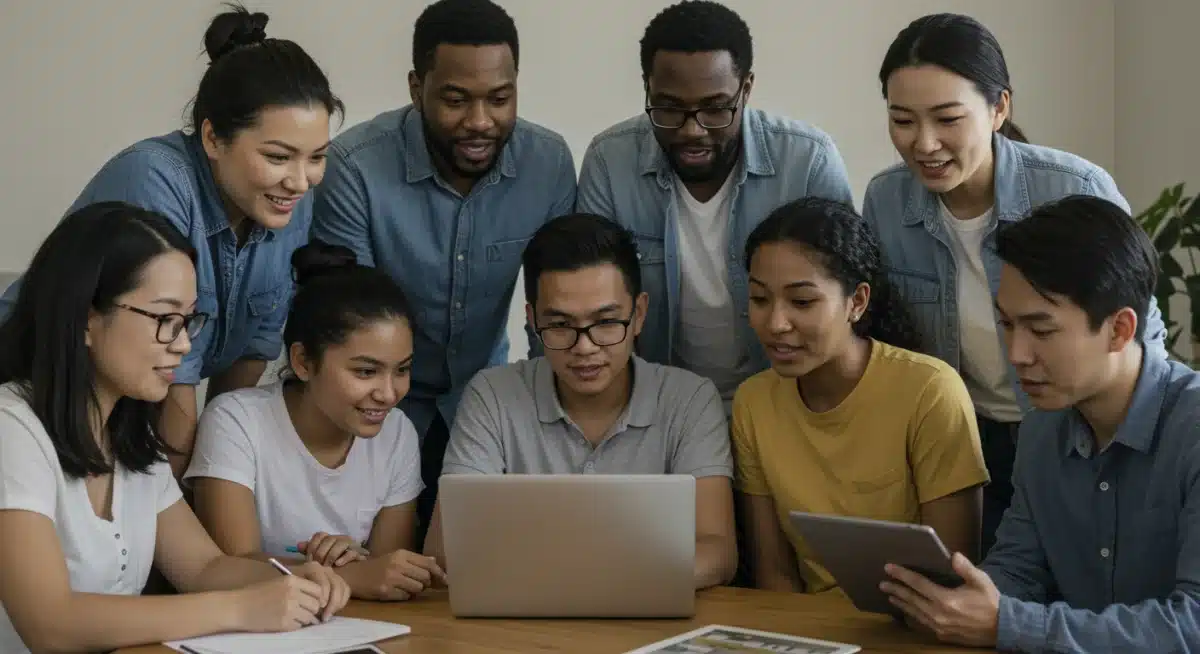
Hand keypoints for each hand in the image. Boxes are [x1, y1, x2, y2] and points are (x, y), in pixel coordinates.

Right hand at [233, 574, 325, 631]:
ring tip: (292, 616)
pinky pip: (298, 626)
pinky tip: (284, 621)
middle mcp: (293, 594)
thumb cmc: (257, 593)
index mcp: (292, 580)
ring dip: (304, 618)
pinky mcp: (284, 623)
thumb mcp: (279, 582)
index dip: (317, 596)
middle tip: (304, 611)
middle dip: (312, 609)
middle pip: (316, 605)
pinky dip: (295, 625)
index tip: (312, 600)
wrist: (237, 607)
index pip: (318, 589)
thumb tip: (319, 596)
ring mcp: (289, 609)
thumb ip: (298, 586)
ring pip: (309, 617)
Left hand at [290, 560, 351, 620]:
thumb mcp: (289, 588)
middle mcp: (324, 569)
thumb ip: (300, 594)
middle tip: (324, 616)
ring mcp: (332, 575)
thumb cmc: (285, 589)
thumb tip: (314, 606)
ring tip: (327, 615)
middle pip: (335, 585)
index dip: (323, 596)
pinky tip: (333, 611)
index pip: (323, 583)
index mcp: (313, 567)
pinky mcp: (338, 581)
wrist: (286, 587)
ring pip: (342, 588)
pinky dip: (342, 601)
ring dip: (337, 604)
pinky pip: (346, 590)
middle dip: (332, 602)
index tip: (319, 608)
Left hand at [298, 532, 366, 566]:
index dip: (313, 546)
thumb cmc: (333, 567)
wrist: (353, 576)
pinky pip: (352, 552)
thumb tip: (299, 545)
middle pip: (329, 539)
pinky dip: (344, 558)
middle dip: (321, 553)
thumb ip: (310, 552)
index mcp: (330, 539)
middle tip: (317, 565)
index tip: (309, 559)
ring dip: (331, 555)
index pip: (319, 535)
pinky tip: (338, 565)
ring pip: (341, 543)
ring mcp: (351, 545)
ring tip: (327, 567)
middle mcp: (340, 539)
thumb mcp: (319, 560)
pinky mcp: (360, 554)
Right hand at [360, 550, 446, 600]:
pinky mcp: (386, 591)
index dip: (439, 573)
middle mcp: (397, 564)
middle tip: (416, 582)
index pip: (427, 563)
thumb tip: (435, 562)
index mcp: (401, 554)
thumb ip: (415, 560)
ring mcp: (391, 578)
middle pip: (425, 577)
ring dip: (415, 590)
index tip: (446, 580)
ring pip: (418, 588)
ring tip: (404, 586)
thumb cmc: (378, 567)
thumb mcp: (395, 558)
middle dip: (424, 582)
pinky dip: (405, 596)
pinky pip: (407, 597)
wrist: (354, 576)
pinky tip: (396, 592)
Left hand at [879, 552, 1000, 647]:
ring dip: (901, 603)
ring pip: (914, 613)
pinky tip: (906, 611)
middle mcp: (938, 614)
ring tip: (890, 595)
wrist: (1002, 629)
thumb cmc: (990, 602)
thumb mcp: (981, 581)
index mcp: (945, 600)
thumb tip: (953, 555)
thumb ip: (965, 568)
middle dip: (896, 589)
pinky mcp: (942, 635)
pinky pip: (922, 623)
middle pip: (911, 599)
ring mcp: (939, 627)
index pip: (918, 584)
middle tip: (883, 582)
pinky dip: (912, 615)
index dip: (902, 575)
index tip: (889, 568)